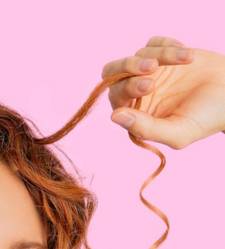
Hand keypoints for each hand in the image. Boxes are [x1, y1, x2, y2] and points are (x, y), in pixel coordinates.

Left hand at [102, 36, 224, 148]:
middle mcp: (137, 93)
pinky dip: (168, 45)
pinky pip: (153, 43)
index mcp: (135, 114)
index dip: (127, 88)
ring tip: (187, 59)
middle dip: (130, 66)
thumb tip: (114, 116)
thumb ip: (146, 129)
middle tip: (152, 67)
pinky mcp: (163, 55)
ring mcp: (149, 72)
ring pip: (139, 54)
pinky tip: (187, 56)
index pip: (116, 98)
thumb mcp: (178, 133)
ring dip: (162, 55)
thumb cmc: (206, 120)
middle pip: (113, 73)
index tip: (150, 85)